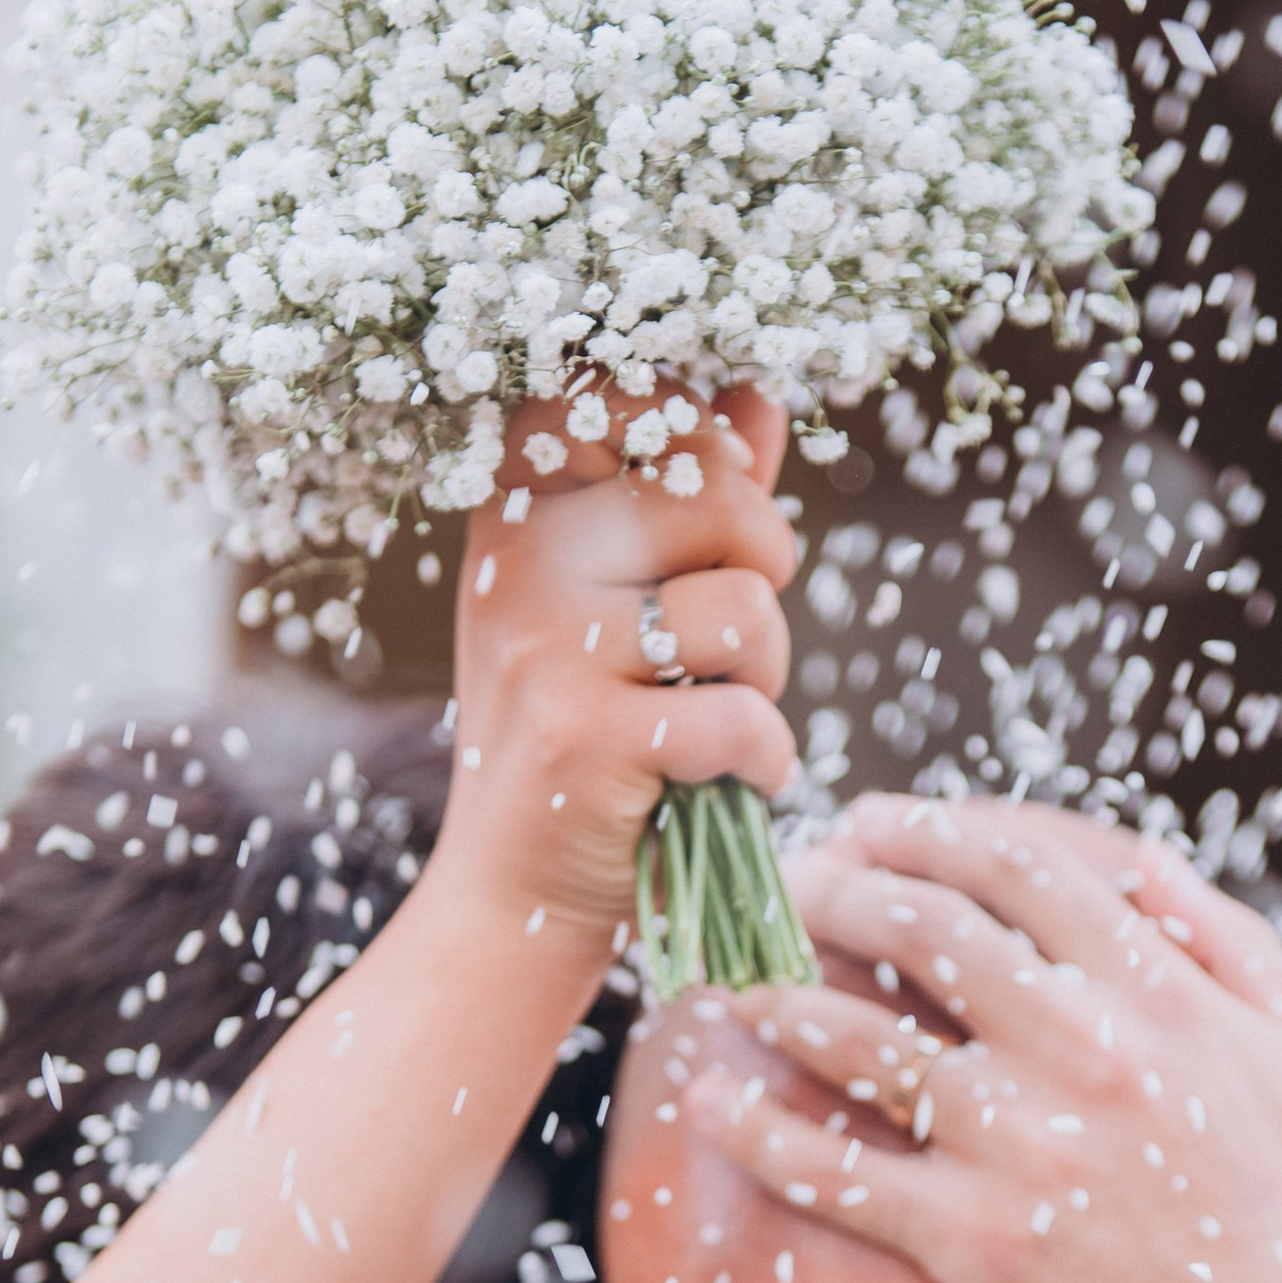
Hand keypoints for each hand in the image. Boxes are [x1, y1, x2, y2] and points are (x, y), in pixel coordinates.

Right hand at [438, 384, 801, 955]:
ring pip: (748, 608)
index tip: (699, 529)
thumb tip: (758, 392)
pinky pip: (745, 714)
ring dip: (767, 679)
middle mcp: (520, 556)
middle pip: (721, 495)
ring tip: (715, 718)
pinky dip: (765, 761)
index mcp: (520, 505)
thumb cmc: (587, 733)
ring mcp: (546, 643)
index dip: (702, 446)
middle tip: (725, 647)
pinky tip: (727, 779)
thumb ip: (693, 492)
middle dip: (764, 574)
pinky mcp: (586, 737)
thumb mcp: (621, 599)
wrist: (514, 890)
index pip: (628, 397)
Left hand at [683, 796, 1281, 1282]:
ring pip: (857, 1038)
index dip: (923, 828)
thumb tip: (1140, 860)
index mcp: (1157, 989)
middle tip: (781, 886)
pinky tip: (708, 1104)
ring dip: (773, 995)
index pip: (1013, 864)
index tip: (868, 824)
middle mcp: (1080, 1048)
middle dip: (831, 888)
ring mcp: (1018, 1145)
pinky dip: (755, 1131)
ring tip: (729, 980)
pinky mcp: (971, 1241)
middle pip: (918, 927)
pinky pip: (834, 1173)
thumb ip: (1224, 939)